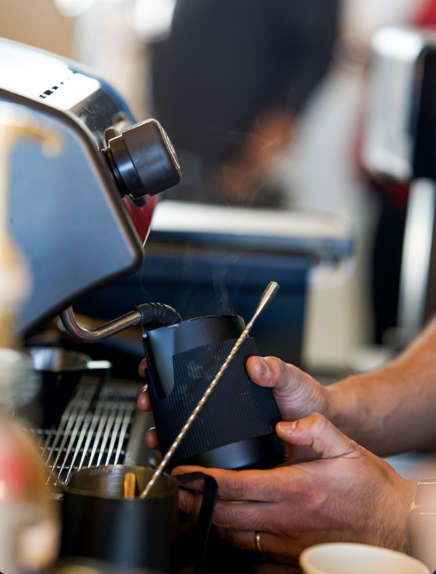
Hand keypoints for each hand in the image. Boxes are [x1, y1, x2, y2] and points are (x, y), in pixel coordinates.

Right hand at [137, 355, 333, 455]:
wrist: (318, 432)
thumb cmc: (305, 400)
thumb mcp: (292, 380)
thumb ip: (277, 370)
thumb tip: (257, 365)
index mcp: (234, 379)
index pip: (194, 366)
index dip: (168, 366)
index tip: (152, 367)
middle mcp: (224, 401)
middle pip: (181, 397)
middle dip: (157, 399)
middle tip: (148, 402)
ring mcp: (225, 424)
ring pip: (185, 424)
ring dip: (165, 428)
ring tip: (156, 435)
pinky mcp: (229, 448)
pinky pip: (200, 448)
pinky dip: (182, 452)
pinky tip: (173, 458)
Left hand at [172, 414, 415, 562]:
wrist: (394, 523)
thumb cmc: (370, 488)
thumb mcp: (346, 447)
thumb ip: (315, 429)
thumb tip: (286, 424)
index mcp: (294, 488)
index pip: (236, 485)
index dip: (204, 480)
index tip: (185, 474)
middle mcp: (286, 518)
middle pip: (226, 513)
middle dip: (196, 502)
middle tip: (177, 491)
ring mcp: (288, 540)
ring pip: (235, 534)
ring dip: (210, 520)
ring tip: (192, 506)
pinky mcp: (293, 554)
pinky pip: (253, 550)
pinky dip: (234, 537)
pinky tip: (227, 527)